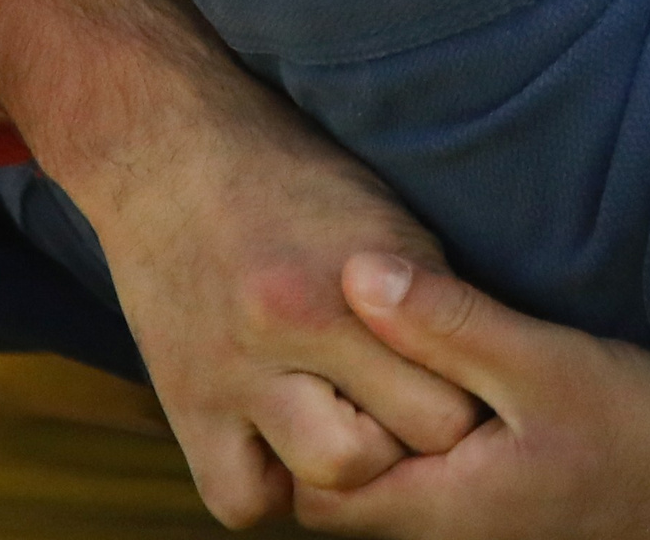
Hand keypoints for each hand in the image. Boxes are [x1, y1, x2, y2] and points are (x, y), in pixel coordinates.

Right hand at [85, 95, 484, 527]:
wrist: (166, 148)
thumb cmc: (292, 169)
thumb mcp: (379, 208)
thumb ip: (427, 288)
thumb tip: (484, 358)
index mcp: (358, 270)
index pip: (451, 386)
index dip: (468, 391)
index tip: (467, 380)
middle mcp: (295, 323)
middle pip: (404, 439)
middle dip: (419, 432)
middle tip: (413, 403)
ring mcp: (235, 372)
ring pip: (331, 476)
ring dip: (352, 465)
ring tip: (353, 421)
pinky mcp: (186, 405)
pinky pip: (244, 500)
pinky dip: (273, 484)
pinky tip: (286, 442)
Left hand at [288, 258, 649, 538]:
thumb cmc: (641, 434)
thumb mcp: (542, 360)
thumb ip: (446, 320)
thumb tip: (351, 272)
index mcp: (439, 512)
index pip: (318, 488)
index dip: (319, 415)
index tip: (344, 344)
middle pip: (349, 495)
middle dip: (353, 422)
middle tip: (376, 341)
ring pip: (398, 494)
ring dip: (399, 433)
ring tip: (423, 360)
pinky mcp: (511, 532)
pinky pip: (442, 499)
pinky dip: (437, 451)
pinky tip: (471, 396)